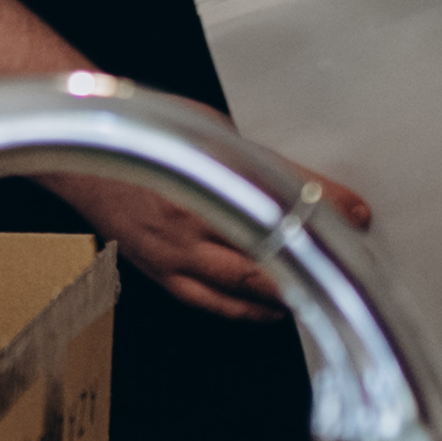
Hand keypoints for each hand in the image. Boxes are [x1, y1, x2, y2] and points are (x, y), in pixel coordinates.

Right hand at [57, 156, 374, 321]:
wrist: (83, 154)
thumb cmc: (144, 136)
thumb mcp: (211, 131)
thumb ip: (258, 161)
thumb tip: (314, 187)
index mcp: (203, 167)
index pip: (279, 189)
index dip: (324, 203)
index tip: (358, 212)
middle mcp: (190, 213)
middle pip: (268, 248)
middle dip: (314, 259)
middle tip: (348, 261)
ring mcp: (174, 250)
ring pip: (245, 286)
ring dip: (288, 292)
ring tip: (320, 289)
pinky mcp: (162, 273)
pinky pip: (213, 303)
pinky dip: (249, 310)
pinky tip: (272, 307)